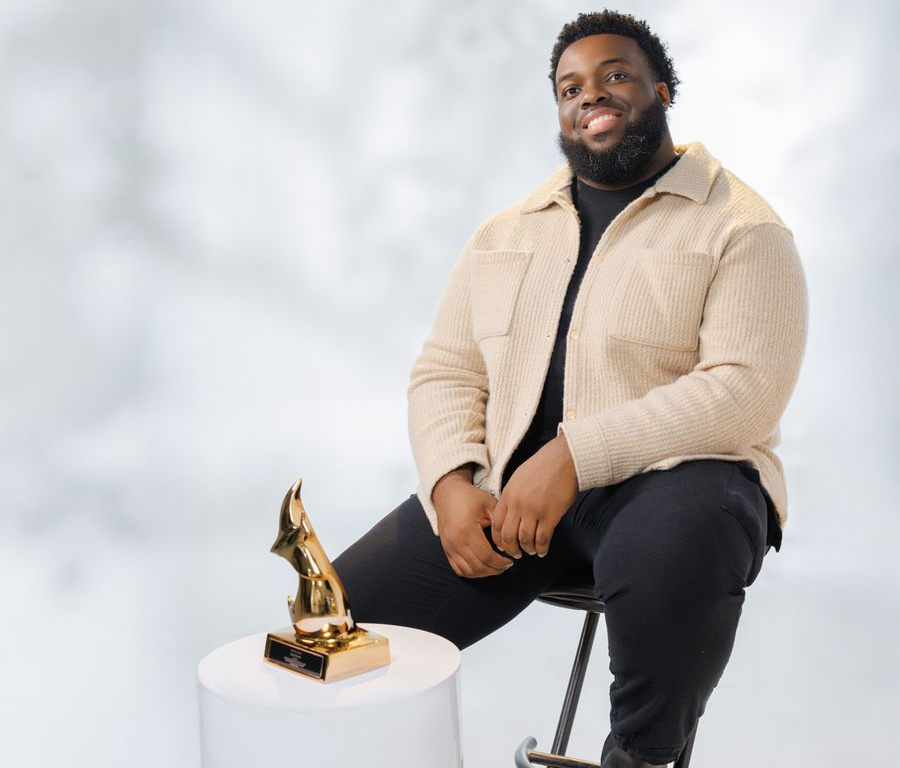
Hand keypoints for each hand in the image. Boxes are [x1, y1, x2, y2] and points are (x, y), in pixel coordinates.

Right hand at [433, 468, 512, 577]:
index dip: (501, 562)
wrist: (448, 494)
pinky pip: (458, 569)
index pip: (486, 556)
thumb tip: (506, 546)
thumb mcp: (489, 504)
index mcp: (467, 529)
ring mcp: (449, 547)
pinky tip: (482, 567)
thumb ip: (499, 523)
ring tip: (496, 567)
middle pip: (478, 567)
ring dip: (484, 573)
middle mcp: (455, 541)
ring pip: (468, 571)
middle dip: (495, 570)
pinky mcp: (446, 549)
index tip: (511, 560)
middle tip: (506, 566)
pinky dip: (471, 573)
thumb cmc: (470, 498)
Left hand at [491, 436, 577, 558]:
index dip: (498, 539)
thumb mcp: (518, 478)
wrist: (563, 459)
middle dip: (511, 549)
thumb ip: (512, 496)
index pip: (496, 523)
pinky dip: (542, 548)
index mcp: (508, 495)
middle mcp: (518, 504)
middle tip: (516, 554)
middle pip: (508, 535)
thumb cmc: (543, 467)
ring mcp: (534, 510)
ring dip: (528, 549)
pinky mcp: (550, 514)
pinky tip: (543, 550)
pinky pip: (542, 538)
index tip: (502, 545)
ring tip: (532, 551)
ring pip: (525, 540)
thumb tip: (509, 513)